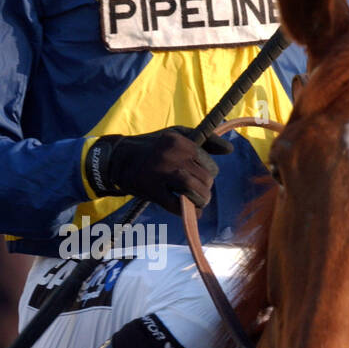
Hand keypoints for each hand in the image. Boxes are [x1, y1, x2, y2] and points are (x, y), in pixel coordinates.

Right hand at [86, 126, 231, 214]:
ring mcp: (160, 173)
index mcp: (179, 140)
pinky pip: (177, 205)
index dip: (209, 172)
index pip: (208, 162)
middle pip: (204, 177)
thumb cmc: (153, 147)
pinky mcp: (151, 190)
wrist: (119, 159)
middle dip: (206, 187)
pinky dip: (188, 211)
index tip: (201, 175)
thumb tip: (229, 150)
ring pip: (194, 189)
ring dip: (201, 199)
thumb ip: (204, 141)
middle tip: (200, 191)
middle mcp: (171, 154)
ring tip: (199, 201)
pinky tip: (191, 211)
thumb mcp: (177, 136)